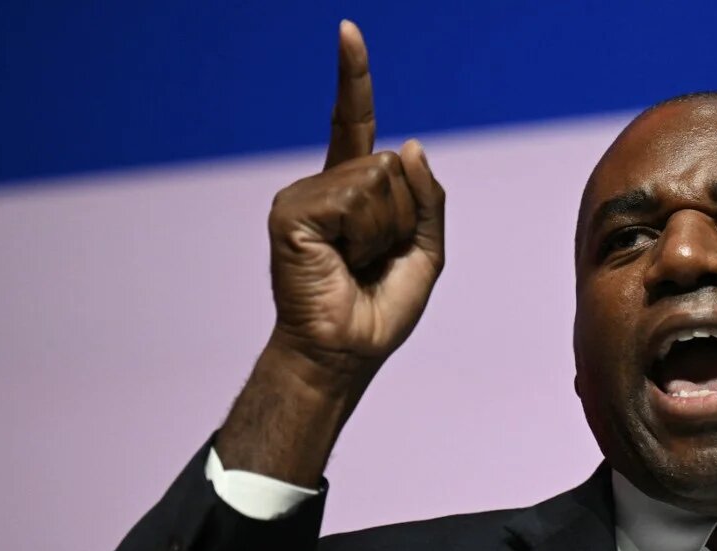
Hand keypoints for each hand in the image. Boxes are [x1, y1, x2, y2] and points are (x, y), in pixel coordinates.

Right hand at [266, 20, 444, 386]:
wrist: (348, 352)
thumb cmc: (380, 307)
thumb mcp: (425, 248)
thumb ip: (425, 196)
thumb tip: (408, 142)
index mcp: (351, 191)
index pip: (355, 123)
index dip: (353, 79)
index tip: (348, 32)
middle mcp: (323, 185)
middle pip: (392, 165)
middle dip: (404, 218)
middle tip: (375, 259)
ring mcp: (303, 195)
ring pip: (379, 180)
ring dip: (387, 230)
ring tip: (359, 262)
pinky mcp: (292, 210)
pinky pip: (358, 199)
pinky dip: (367, 235)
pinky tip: (342, 260)